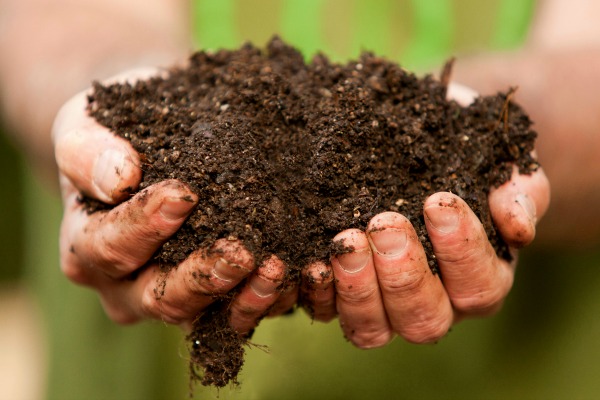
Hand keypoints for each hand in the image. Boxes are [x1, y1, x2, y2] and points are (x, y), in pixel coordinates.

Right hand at [52, 69, 291, 333]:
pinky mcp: (211, 299)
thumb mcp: (83, 128)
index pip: (111, 247)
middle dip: (203, 275)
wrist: (144, 151)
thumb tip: (119, 177)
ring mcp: (171, 297)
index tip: (183, 194)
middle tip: (241, 249)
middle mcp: (126, 287)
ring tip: (277, 267)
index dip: (145, 225)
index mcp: (88, 249)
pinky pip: (237, 312)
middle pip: (160, 298)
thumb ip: (87, 151)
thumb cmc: (112, 138)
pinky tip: (294, 273)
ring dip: (243, 295)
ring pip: (205, 315)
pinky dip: (265, 297)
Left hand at [300, 83, 550, 347]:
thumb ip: (518, 194)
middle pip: (424, 319)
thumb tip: (517, 226)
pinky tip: (313, 261)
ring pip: (373, 329)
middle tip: (385, 224)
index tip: (438, 202)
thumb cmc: (468, 168)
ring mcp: (385, 308)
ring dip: (358, 288)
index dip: (461, 249)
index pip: (477, 285)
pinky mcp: (344, 299)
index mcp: (479, 280)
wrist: (426, 157)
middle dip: (403, 274)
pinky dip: (318, 294)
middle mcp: (435, 305)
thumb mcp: (502, 170)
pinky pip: (329, 314)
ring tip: (346, 241)